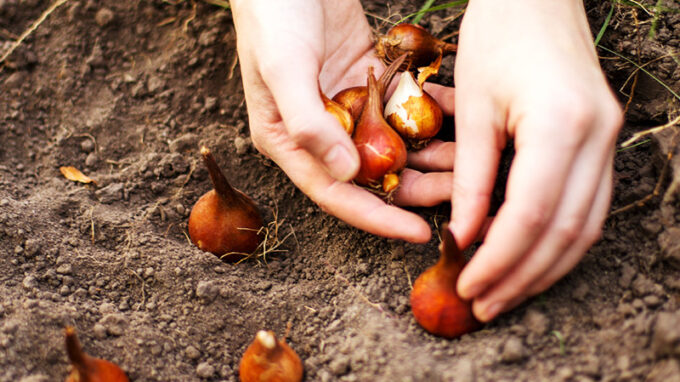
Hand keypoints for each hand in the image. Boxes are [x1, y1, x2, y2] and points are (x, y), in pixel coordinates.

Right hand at [230, 0, 454, 241]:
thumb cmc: (273, 17)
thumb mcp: (283, 69)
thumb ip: (309, 124)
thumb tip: (347, 173)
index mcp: (288, 141)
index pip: (335, 193)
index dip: (376, 218)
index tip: (417, 233)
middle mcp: (319, 132)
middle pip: (369, 176)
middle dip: (413, 191)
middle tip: (458, 201)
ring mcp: (345, 107)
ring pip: (391, 145)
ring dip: (426, 158)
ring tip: (467, 167)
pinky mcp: (366, 82)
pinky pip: (400, 109)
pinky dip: (425, 118)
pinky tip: (458, 127)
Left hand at [451, 0, 622, 320]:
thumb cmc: (496, 35)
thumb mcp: (472, 108)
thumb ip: (472, 178)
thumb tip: (466, 236)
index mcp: (560, 122)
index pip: (532, 214)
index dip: (499, 259)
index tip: (468, 284)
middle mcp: (597, 136)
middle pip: (565, 230)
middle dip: (522, 275)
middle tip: (485, 304)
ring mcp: (608, 138)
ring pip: (585, 226)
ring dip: (545, 266)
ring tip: (506, 293)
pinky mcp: (603, 139)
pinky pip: (589, 205)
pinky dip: (559, 239)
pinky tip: (532, 258)